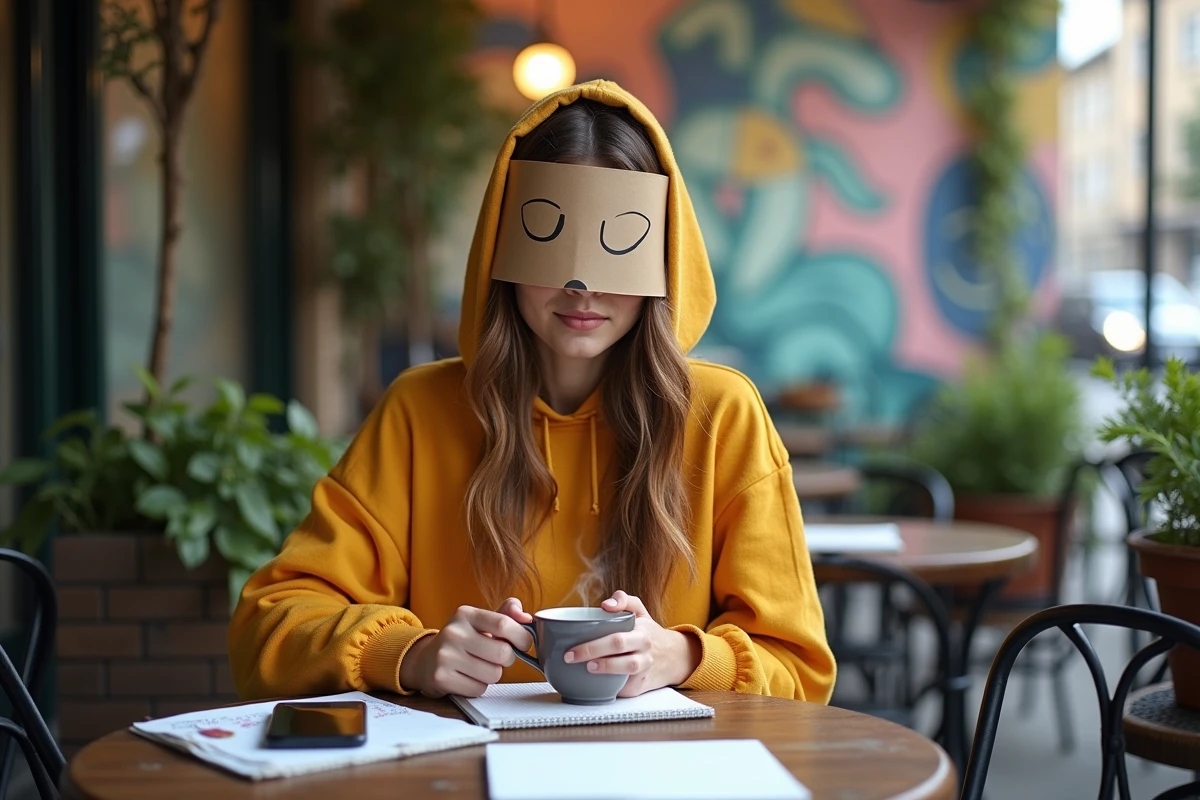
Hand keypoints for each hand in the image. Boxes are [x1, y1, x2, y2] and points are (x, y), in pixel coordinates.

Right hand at [399, 598, 533, 697]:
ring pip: (493, 674)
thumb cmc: (462, 641)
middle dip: (507, 659)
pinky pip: (478, 689)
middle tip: (496, 658)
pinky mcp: (440, 678)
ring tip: (479, 667)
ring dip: (492, 674)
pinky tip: (467, 677)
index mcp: (466, 614)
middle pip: (502, 652)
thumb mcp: (480, 622)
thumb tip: (527, 618)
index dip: (521, 637)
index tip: (523, 644)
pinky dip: (478, 687)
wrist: (424, 661)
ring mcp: (445, 655)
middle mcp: (453, 632)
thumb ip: (506, 615)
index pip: (504, 624)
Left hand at [563, 591, 701, 696]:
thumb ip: (624, 600)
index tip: (572, 645)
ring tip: (588, 668)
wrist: (674, 658)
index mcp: (641, 632)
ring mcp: (643, 670)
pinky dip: (610, 687)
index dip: (594, 641)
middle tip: (570, 656)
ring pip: (626, 669)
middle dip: (591, 652)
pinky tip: (597, 684)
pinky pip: (625, 688)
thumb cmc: (648, 633)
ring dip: (605, 669)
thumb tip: (606, 605)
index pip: (617, 635)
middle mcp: (644, 650)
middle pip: (618, 649)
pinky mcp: (640, 687)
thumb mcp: (640, 612)